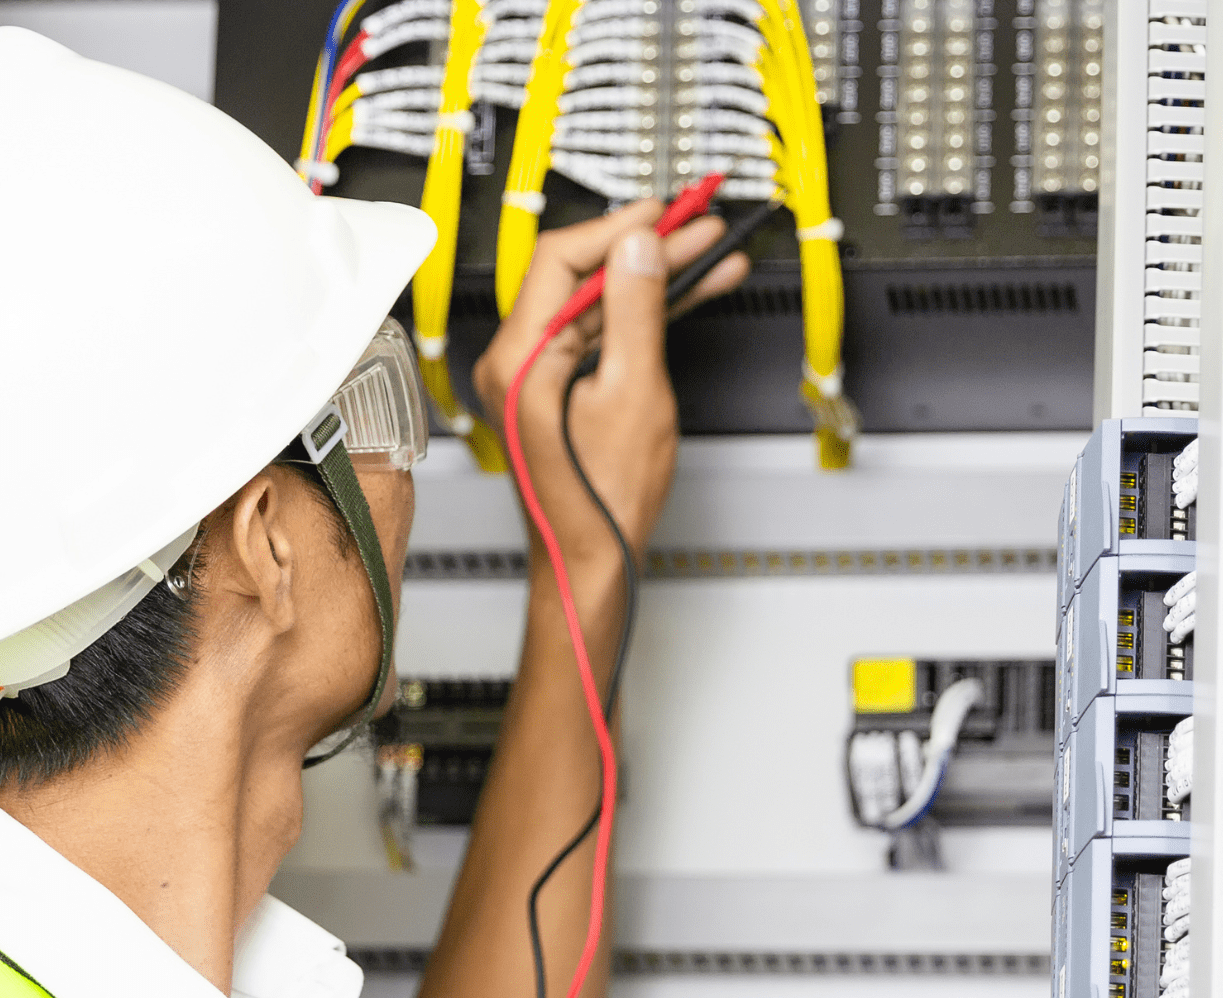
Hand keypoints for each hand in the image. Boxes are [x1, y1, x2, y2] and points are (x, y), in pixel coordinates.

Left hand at [469, 202, 749, 568]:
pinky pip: (598, 336)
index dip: (617, 228)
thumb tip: (636, 247)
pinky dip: (641, 315)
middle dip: (644, 248)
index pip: (558, 260)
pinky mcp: (555, 392)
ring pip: (595, 305)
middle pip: (578, 277)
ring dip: (651, 279)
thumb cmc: (601, 503)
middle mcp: (514, 365)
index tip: (662, 213)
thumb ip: (634, 310)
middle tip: (696, 226)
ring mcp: (533, 379)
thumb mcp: (633, 392)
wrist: (593, 561)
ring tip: (708, 255)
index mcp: (518, 361)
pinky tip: (686, 294)